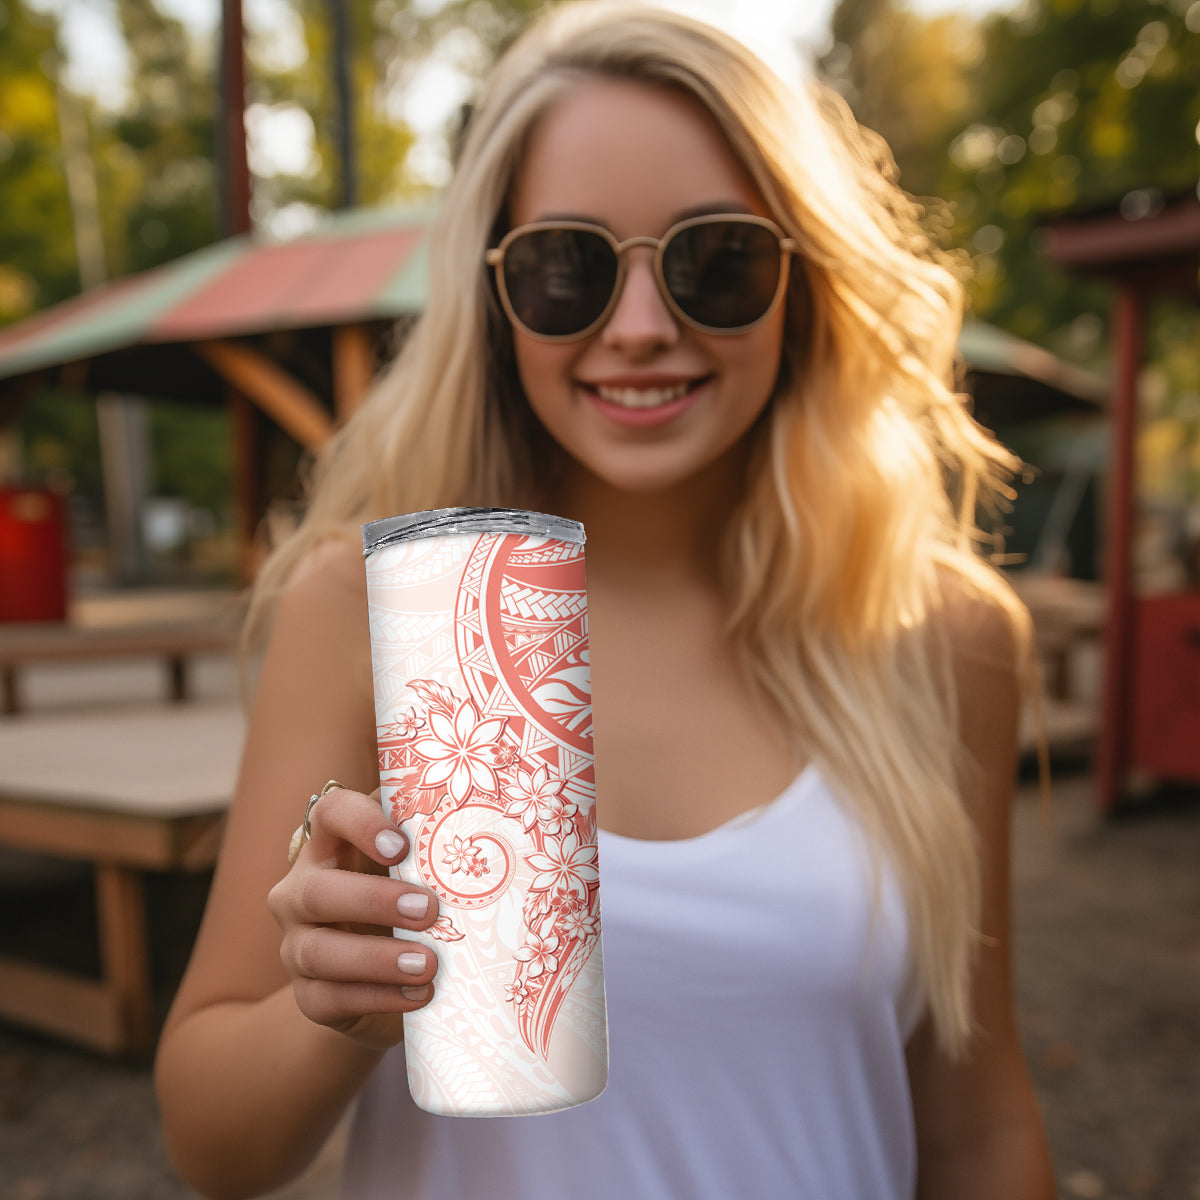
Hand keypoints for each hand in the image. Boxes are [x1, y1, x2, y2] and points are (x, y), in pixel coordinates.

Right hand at [267, 784, 438, 1050]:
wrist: (387, 979)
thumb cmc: (413, 900)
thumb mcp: (423, 866)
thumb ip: (442, 837)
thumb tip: (506, 814)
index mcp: (332, 845)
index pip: (330, 813)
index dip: (359, 823)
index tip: (401, 845)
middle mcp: (302, 890)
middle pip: (318, 890)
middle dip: (374, 901)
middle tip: (430, 910)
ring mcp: (297, 945)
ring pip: (317, 951)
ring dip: (377, 959)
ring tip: (429, 965)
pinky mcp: (308, 996)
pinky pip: (328, 999)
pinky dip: (377, 999)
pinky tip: (418, 996)